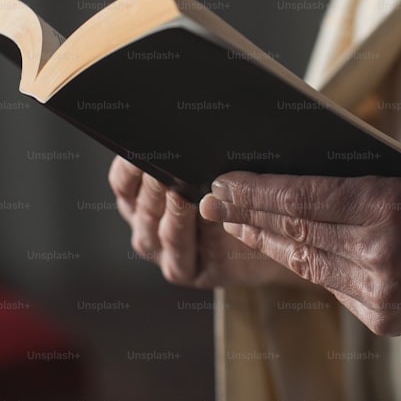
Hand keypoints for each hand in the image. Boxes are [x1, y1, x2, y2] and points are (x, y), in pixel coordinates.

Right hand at [108, 156, 303, 287]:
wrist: (276, 232)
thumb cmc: (243, 188)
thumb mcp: (220, 164)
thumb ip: (202, 154)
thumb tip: (193, 129)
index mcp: (145, 195)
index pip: (125, 179)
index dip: (129, 164)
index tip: (140, 147)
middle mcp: (148, 223)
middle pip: (141, 202)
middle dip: (153, 181)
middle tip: (165, 161)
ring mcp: (166, 251)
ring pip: (157, 229)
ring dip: (169, 209)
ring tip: (178, 188)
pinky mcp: (188, 271)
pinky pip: (178, 256)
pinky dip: (185, 235)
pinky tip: (197, 213)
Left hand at [198, 148, 400, 334]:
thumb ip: (367, 168)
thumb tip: (310, 164)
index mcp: (388, 207)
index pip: (302, 198)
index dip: (255, 191)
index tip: (222, 181)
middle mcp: (378, 253)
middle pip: (293, 231)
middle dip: (246, 215)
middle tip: (211, 202)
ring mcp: (378, 291)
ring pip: (305, 263)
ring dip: (267, 242)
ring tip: (238, 225)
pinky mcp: (381, 317)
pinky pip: (332, 286)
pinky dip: (308, 264)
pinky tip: (287, 248)